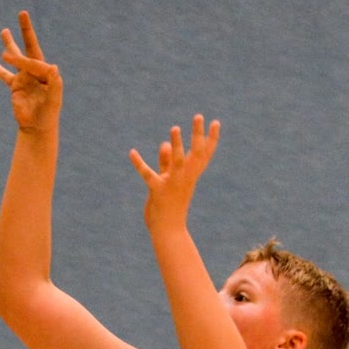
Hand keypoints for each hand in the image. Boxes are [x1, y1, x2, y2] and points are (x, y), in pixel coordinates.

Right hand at [0, 10, 62, 131]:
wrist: (38, 127)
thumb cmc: (48, 115)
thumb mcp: (54, 101)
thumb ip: (55, 84)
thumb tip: (54, 67)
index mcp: (45, 72)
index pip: (34, 60)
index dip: (24, 62)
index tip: (12, 59)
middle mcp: (35, 71)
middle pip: (30, 47)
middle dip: (26, 31)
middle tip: (23, 13)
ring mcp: (25, 77)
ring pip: (16, 57)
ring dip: (10, 45)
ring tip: (4, 31)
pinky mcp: (16, 86)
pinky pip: (6, 76)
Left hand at [129, 113, 220, 230]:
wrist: (169, 231)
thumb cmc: (171, 207)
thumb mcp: (170, 182)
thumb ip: (167, 163)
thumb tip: (166, 144)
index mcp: (190, 176)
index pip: (204, 155)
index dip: (211, 139)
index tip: (216, 122)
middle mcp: (185, 178)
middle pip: (195, 153)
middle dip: (197, 135)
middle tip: (199, 116)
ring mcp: (172, 184)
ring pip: (177, 162)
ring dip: (177, 145)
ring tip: (175, 129)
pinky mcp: (158, 191)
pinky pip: (149, 175)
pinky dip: (139, 164)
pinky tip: (132, 152)